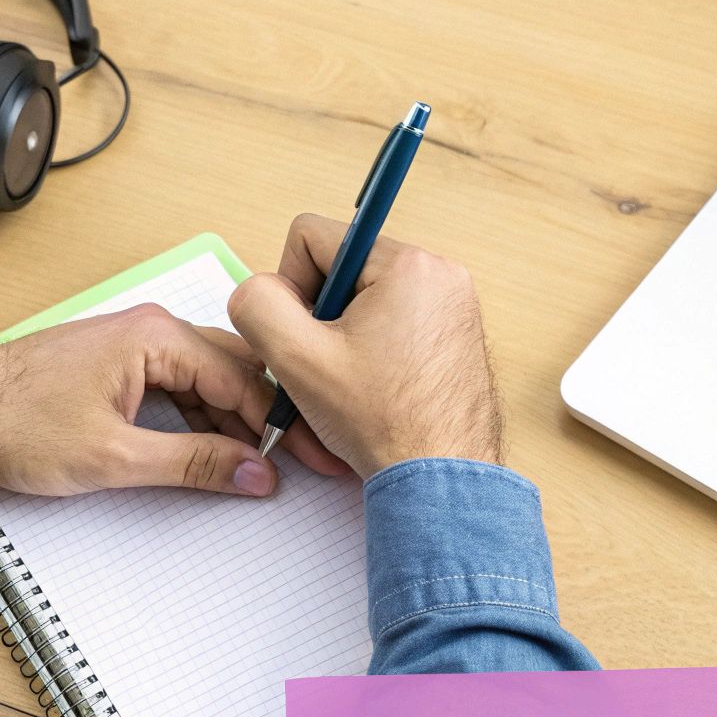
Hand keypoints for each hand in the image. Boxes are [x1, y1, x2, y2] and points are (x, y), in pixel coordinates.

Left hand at [0, 304, 348, 496]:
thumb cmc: (16, 425)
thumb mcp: (116, 457)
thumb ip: (195, 465)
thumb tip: (255, 474)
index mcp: (156, 337)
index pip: (244, 378)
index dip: (278, 424)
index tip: (307, 459)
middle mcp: (150, 329)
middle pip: (233, 372)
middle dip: (264, 420)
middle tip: (297, 463)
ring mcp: (133, 344)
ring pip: (207, 381)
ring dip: (232, 423)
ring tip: (257, 467)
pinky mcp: (118, 365)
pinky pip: (179, 387)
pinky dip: (200, 420)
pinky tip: (210, 453)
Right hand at [227, 215, 503, 478]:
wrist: (440, 478)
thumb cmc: (381, 422)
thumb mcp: (295, 359)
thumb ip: (257, 304)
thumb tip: (259, 289)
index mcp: (406, 263)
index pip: (312, 237)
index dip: (288, 286)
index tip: (304, 337)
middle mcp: (440, 272)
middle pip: (342, 265)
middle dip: (322, 313)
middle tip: (329, 365)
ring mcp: (455, 302)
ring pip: (366, 294)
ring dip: (346, 332)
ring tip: (353, 380)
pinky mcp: (458, 330)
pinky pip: (397, 316)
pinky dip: (376, 346)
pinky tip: (376, 385)